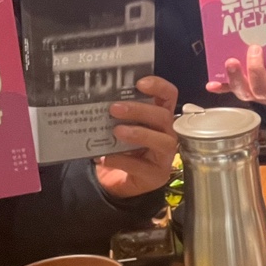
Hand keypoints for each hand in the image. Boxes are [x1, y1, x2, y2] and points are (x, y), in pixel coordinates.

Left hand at [95, 76, 178, 198]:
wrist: (117, 182)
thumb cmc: (121, 149)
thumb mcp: (120, 127)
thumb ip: (117, 115)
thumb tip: (97, 99)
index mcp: (159, 117)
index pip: (168, 96)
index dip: (158, 87)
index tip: (140, 83)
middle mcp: (167, 134)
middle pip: (163, 117)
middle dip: (140, 110)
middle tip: (114, 108)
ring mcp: (165, 156)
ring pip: (162, 141)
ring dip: (139, 133)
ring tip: (116, 131)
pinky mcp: (156, 175)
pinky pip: (141, 166)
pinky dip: (121, 160)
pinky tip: (105, 157)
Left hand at [208, 45, 265, 107]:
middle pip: (262, 88)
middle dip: (256, 69)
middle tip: (255, 48)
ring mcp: (253, 93)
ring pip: (243, 90)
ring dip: (235, 76)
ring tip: (231, 61)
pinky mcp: (240, 90)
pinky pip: (228, 89)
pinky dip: (220, 86)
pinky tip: (212, 84)